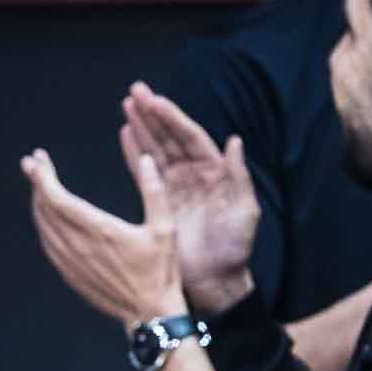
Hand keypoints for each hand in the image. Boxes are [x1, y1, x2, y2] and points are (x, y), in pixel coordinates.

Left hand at [23, 145, 180, 328]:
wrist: (150, 312)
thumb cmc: (160, 271)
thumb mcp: (165, 229)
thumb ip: (155, 192)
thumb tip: (147, 161)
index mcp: (99, 229)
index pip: (57, 198)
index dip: (42, 177)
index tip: (35, 159)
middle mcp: (78, 244)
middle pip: (44, 207)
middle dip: (37, 182)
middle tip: (34, 163)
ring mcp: (70, 260)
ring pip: (42, 224)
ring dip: (38, 201)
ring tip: (41, 184)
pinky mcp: (68, 272)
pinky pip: (47, 242)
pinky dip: (43, 223)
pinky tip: (47, 214)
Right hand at [118, 83, 259, 312]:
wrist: (214, 280)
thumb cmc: (235, 248)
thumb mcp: (245, 212)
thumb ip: (239, 176)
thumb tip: (235, 140)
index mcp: (216, 172)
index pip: (192, 137)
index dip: (173, 118)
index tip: (155, 100)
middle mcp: (194, 174)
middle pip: (170, 137)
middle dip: (153, 114)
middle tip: (134, 90)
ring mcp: (175, 186)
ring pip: (155, 148)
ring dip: (141, 126)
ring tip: (127, 104)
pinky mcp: (159, 199)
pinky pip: (144, 169)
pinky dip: (134, 151)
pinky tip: (125, 133)